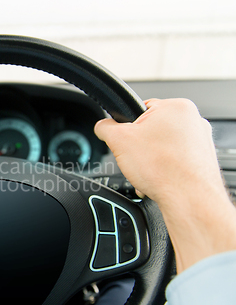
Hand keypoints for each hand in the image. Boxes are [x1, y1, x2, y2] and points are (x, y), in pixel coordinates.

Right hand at [94, 98, 235, 272]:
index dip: (128, 127)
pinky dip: (164, 168)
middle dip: (140, 146)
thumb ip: (105, 127)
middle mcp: (194, 120)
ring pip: (163, 145)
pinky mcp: (202, 158)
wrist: (188, 198)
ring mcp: (201, 140)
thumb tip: (102, 126)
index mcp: (176, 106)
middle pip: (152, 129)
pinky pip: (175, 159)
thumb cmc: (163, 169)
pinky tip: (159, 178)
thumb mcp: (119, 140)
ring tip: (149, 171)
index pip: (141, 109)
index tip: (126, 141)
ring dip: (151, 159)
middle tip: (137, 158)